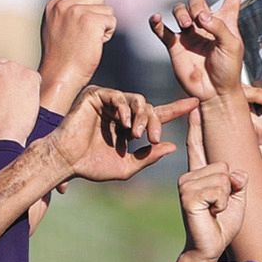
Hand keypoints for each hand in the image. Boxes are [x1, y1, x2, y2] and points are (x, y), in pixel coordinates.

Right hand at [0, 1, 40, 143]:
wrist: (1, 136)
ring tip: (13, 107)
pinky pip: (33, 80)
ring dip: (21, 89)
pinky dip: (32, 92)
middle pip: (6, 69)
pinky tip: (24, 104)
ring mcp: (9, 68)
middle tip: (5, 105)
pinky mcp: (27, 74)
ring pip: (21, 75)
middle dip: (9, 84)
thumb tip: (7, 84)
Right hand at [39, 0, 116, 113]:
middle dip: (97, 13)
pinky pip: (111, 21)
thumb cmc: (60, 58)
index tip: (89, 11)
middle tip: (87, 32)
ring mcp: (78, 12)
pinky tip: (95, 43)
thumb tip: (85, 1)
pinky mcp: (91, 22)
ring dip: (103, 25)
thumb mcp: (55, 27)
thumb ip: (67, 10)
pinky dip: (107, 34)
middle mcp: (65, 5)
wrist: (61, 76)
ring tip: (89, 39)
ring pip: (106, 9)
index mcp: (54, 4)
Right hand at [50, 86, 196, 183]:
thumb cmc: (92, 166)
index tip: (195, 104)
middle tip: (153, 138)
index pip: (157, 115)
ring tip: (136, 134)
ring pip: (137, 100)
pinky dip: (124, 108)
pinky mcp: (97, 95)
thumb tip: (172, 146)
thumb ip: (148, 156)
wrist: (66, 162)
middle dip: (156, 122)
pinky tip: (124, 123)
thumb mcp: (127, 166)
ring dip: (141, 116)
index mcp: (130, 127)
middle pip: (149, 108)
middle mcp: (122, 112)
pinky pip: (118, 95)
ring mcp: (109, 102)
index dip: (176, 109)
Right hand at [150, 0, 247, 101]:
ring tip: (187, 27)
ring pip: (180, 10)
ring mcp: (189, 33)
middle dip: (196, 5)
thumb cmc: (228, 70)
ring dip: (181, 13)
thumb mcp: (232, 46)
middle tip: (199, 22)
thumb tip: (199, 17)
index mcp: (226, 20)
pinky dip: (157, 23)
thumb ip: (218, 27)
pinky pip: (162, 30)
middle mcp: (206, 23)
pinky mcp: (175, 46)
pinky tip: (155, 20)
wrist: (213, 93)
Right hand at [179, 108, 247, 261]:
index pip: (197, 143)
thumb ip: (238, 177)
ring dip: (227, 198)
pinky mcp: (187, 195)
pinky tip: (211, 213)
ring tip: (215, 210)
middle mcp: (190, 174)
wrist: (210, 247)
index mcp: (200, 172)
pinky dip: (222, 204)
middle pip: (225, 164)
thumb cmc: (222, 223)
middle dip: (232, 186)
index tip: (195, 104)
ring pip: (223, 176)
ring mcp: (186, 184)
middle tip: (220, 206)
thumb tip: (235, 172)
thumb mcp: (237, 194)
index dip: (196, 124)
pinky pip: (218, 189)